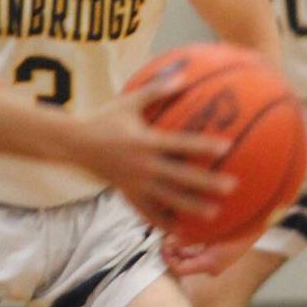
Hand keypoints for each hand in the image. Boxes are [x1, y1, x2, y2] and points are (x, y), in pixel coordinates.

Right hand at [68, 77, 236, 230]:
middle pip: (181, 178)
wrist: (74, 144)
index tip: (227, 147)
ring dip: (192, 207)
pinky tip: (182, 230)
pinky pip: (149, 213)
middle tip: (232, 187)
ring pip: (169, 200)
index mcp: (146, 142)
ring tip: (214, 214)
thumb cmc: (104, 119)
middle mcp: (144, 166)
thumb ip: (156, 91)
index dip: (203, 146)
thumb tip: (183, 77)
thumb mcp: (129, 102)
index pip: (181, 145)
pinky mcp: (128, 195)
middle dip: (207, 183)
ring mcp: (136, 184)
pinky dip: (165, 222)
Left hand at [161, 230, 260, 276]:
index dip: (167, 257)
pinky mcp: (220, 255)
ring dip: (181, 247)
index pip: (180, 269)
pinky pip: (199, 253)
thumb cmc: (236, 222)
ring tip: (175, 230)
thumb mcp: (209, 228)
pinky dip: (190, 245)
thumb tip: (168, 240)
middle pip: (184, 264)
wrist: (260, 219)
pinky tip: (187, 230)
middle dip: (173, 251)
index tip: (162, 242)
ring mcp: (217, 263)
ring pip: (191, 258)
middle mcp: (213, 267)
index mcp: (210, 263)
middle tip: (166, 234)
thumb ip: (187, 236)